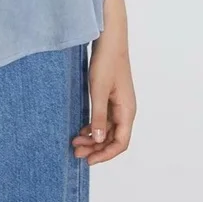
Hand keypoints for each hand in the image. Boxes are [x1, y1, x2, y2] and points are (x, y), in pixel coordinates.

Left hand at [71, 26, 135, 164]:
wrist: (109, 41)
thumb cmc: (106, 62)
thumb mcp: (98, 90)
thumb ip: (98, 116)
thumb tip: (98, 140)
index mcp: (127, 111)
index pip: (120, 143)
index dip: (105, 154)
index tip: (88, 160)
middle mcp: (125, 110)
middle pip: (113, 138)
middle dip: (95, 148)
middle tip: (75, 152)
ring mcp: (119, 104)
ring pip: (107, 129)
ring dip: (93, 138)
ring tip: (75, 142)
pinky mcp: (111, 97)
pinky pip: (104, 118)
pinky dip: (93, 126)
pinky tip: (81, 128)